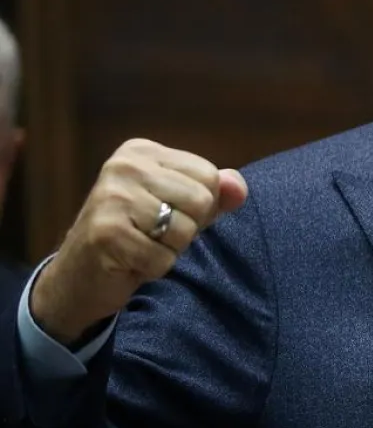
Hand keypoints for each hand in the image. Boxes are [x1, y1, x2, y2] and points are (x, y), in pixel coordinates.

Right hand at [30, 139, 247, 344]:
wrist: (78, 276)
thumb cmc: (137, 234)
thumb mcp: (179, 205)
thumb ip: (214, 192)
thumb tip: (239, 188)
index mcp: (141, 151)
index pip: (208, 176)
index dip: (201, 205)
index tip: (167, 213)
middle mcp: (124, 166)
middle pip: (201, 201)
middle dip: (187, 228)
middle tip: (154, 234)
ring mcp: (111, 198)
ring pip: (184, 231)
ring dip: (170, 249)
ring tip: (142, 245)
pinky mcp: (106, 233)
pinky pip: (163, 259)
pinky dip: (154, 268)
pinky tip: (130, 261)